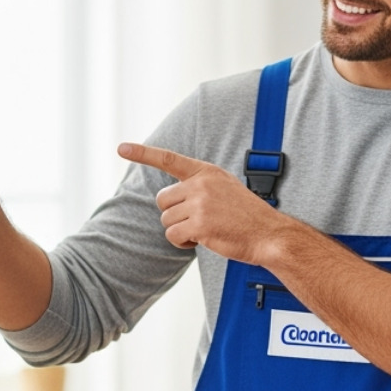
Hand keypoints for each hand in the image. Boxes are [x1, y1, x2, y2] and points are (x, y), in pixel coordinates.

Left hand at [117, 143, 288, 263]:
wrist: (269, 233)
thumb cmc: (248, 215)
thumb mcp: (226, 188)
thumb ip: (200, 186)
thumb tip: (173, 198)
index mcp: (207, 172)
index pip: (169, 159)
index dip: (143, 153)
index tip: (121, 148)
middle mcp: (201, 184)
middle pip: (163, 200)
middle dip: (174, 213)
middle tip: (196, 221)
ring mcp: (200, 204)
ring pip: (166, 220)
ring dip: (180, 230)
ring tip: (204, 230)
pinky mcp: (199, 225)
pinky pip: (173, 235)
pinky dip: (183, 242)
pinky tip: (202, 240)